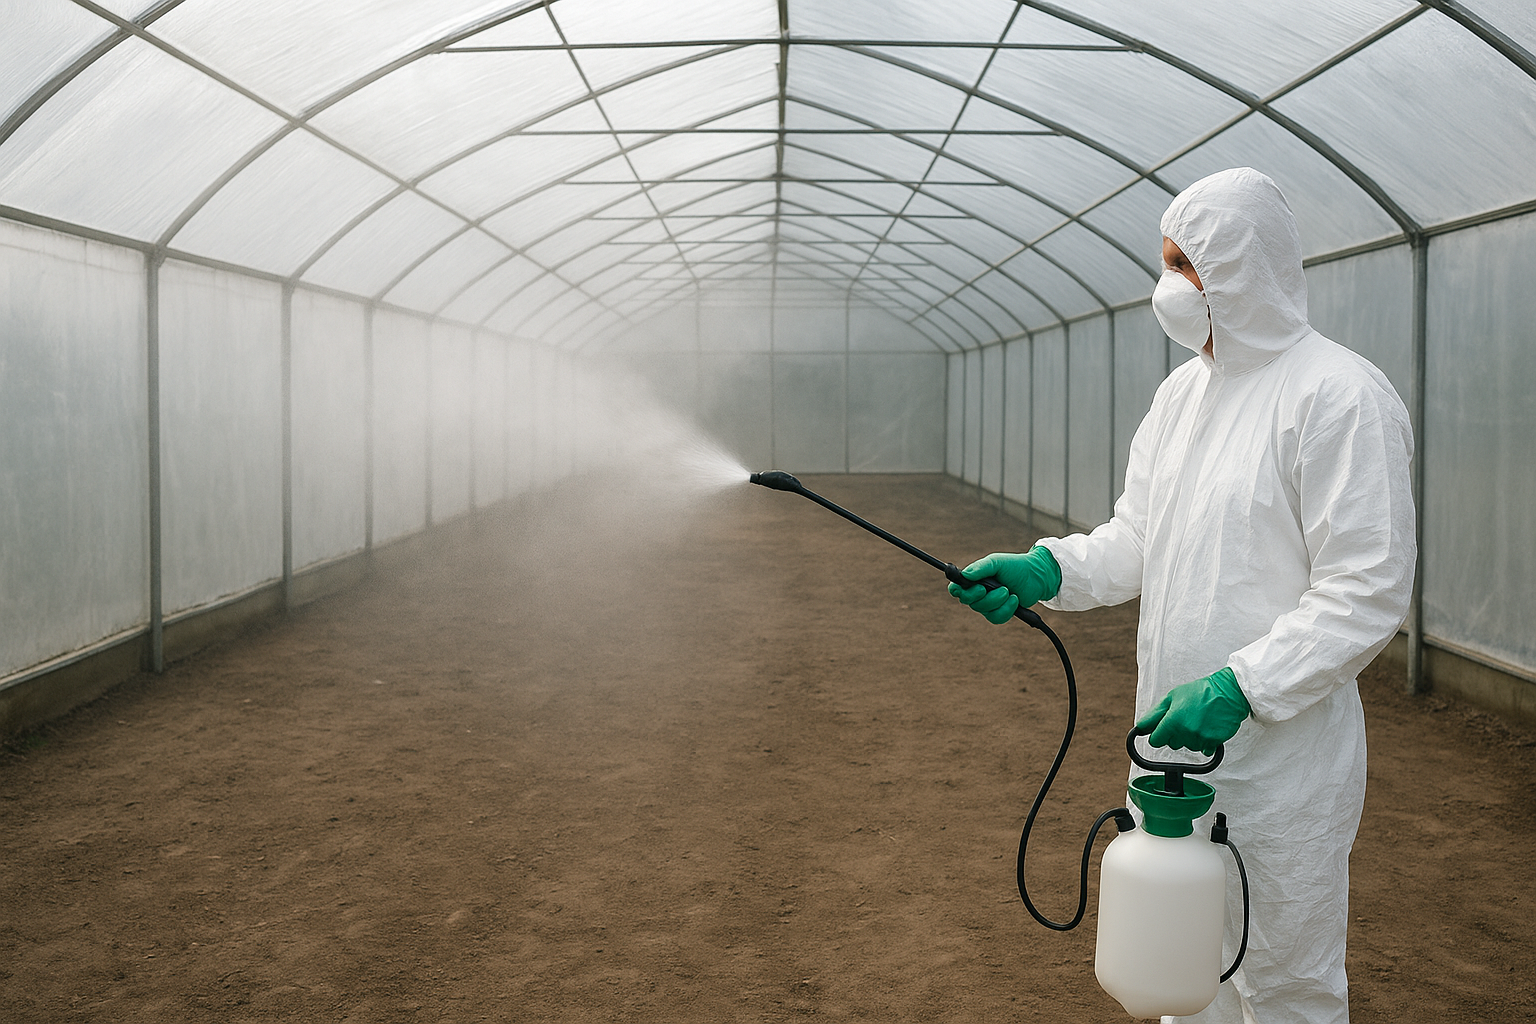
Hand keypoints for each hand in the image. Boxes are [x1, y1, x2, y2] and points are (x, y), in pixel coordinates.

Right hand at [947, 546, 1061, 624]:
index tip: (973, 588)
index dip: (957, 591)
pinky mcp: (999, 612)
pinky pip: (996, 618)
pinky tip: (1015, 600)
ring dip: (999, 602)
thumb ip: (980, 568)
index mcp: (974, 578)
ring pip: (984, 611)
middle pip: (969, 602)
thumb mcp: (997, 562)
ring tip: (1010, 591)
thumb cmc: (1015, 566)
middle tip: (1002, 588)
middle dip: (986, 597)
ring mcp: (988, 604)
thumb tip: (965, 575)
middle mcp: (978, 592)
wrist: (1036, 577)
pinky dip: (1007, 609)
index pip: (956, 588)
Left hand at [1136, 667, 1250, 755]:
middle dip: (1175, 734)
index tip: (1163, 728)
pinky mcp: (1213, 743)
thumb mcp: (1172, 696)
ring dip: (1190, 738)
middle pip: (1171, 744)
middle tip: (1185, 718)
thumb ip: (1155, 714)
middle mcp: (1185, 732)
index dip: (1158, 734)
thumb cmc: (1201, 691)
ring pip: (1187, 747)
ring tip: (1198, 720)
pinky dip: (1204, 741)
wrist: (1229, 692)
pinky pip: (1203, 749)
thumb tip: (1140, 727)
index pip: (1155, 741)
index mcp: (1173, 720)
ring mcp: (1200, 739)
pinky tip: (1207, 727)